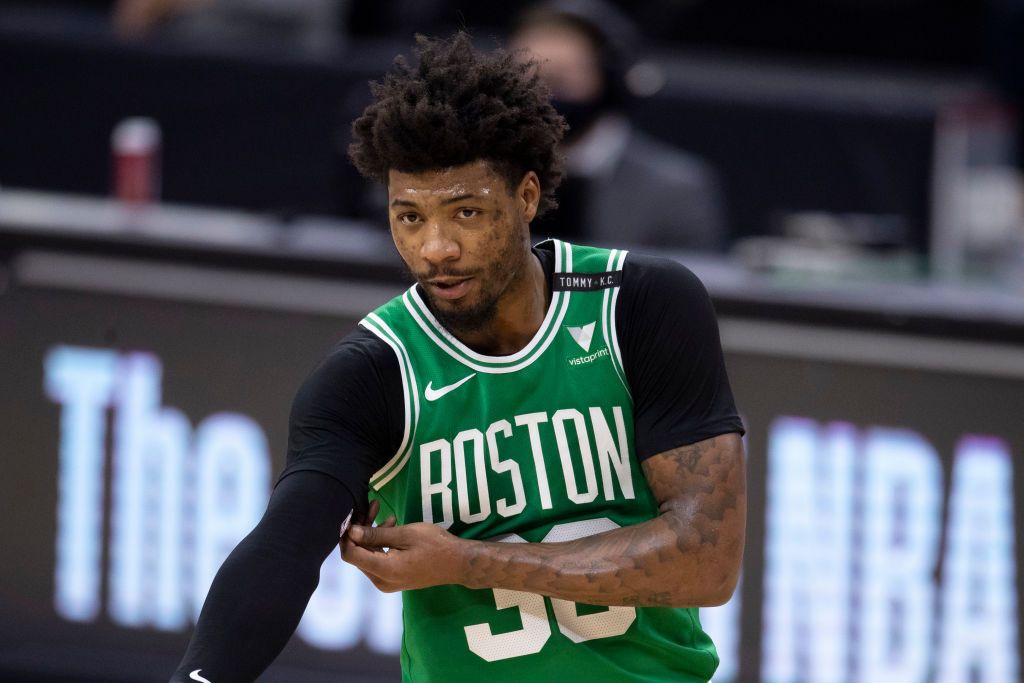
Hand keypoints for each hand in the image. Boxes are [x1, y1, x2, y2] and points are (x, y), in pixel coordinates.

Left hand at [340, 521, 468, 592]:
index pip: (351, 555)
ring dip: (371, 535)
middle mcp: (382, 581)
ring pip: (368, 556)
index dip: (346, 535)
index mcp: (384, 571)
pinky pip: (378, 560)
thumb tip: (351, 531)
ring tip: (383, 512)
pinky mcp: (393, 579)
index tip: (352, 514)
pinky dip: (380, 544)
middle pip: (358, 555)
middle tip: (371, 507)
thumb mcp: (406, 534)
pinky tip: (390, 526)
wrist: (458, 563)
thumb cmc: (436, 545)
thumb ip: (376, 535)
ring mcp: (387, 582)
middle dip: (360, 531)